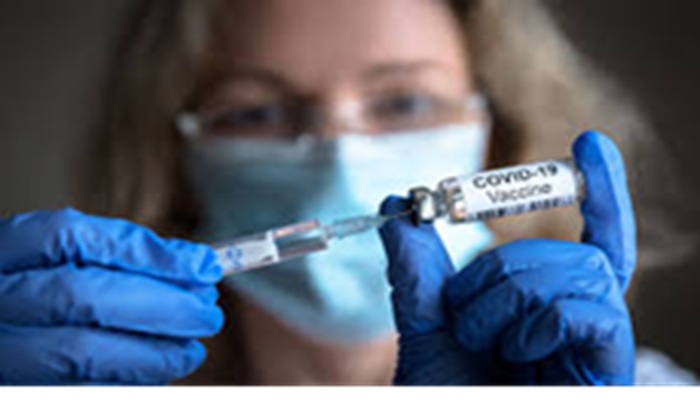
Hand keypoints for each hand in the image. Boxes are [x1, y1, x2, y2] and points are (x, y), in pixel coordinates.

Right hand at [0, 209, 223, 383]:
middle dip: (159, 305)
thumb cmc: (41, 298)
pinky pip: (80, 389)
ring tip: (191, 349)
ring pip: (80, 353)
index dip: (143, 251)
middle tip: (207, 313)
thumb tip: (195, 264)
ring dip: (151, 353)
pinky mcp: (16, 389)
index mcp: (2, 254)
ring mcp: (0, 354)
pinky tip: (157, 372)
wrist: (5, 334)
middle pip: (81, 295)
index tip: (202, 265)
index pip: (69, 237)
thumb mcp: (66, 263)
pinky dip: (129, 382)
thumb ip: (121, 258)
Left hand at [379, 131, 635, 384]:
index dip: (599, 195)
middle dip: (505, 267)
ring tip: (479, 336)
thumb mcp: (424, 329)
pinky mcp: (607, 373)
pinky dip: (542, 316)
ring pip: (580, 271)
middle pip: (574, 253)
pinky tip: (516, 348)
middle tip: (463, 311)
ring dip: (512, 293)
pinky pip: (595, 311)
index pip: (588, 245)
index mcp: (546, 315)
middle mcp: (580, 328)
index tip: (588, 145)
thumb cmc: (447, 396)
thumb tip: (396, 206)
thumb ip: (416, 271)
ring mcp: (597, 352)